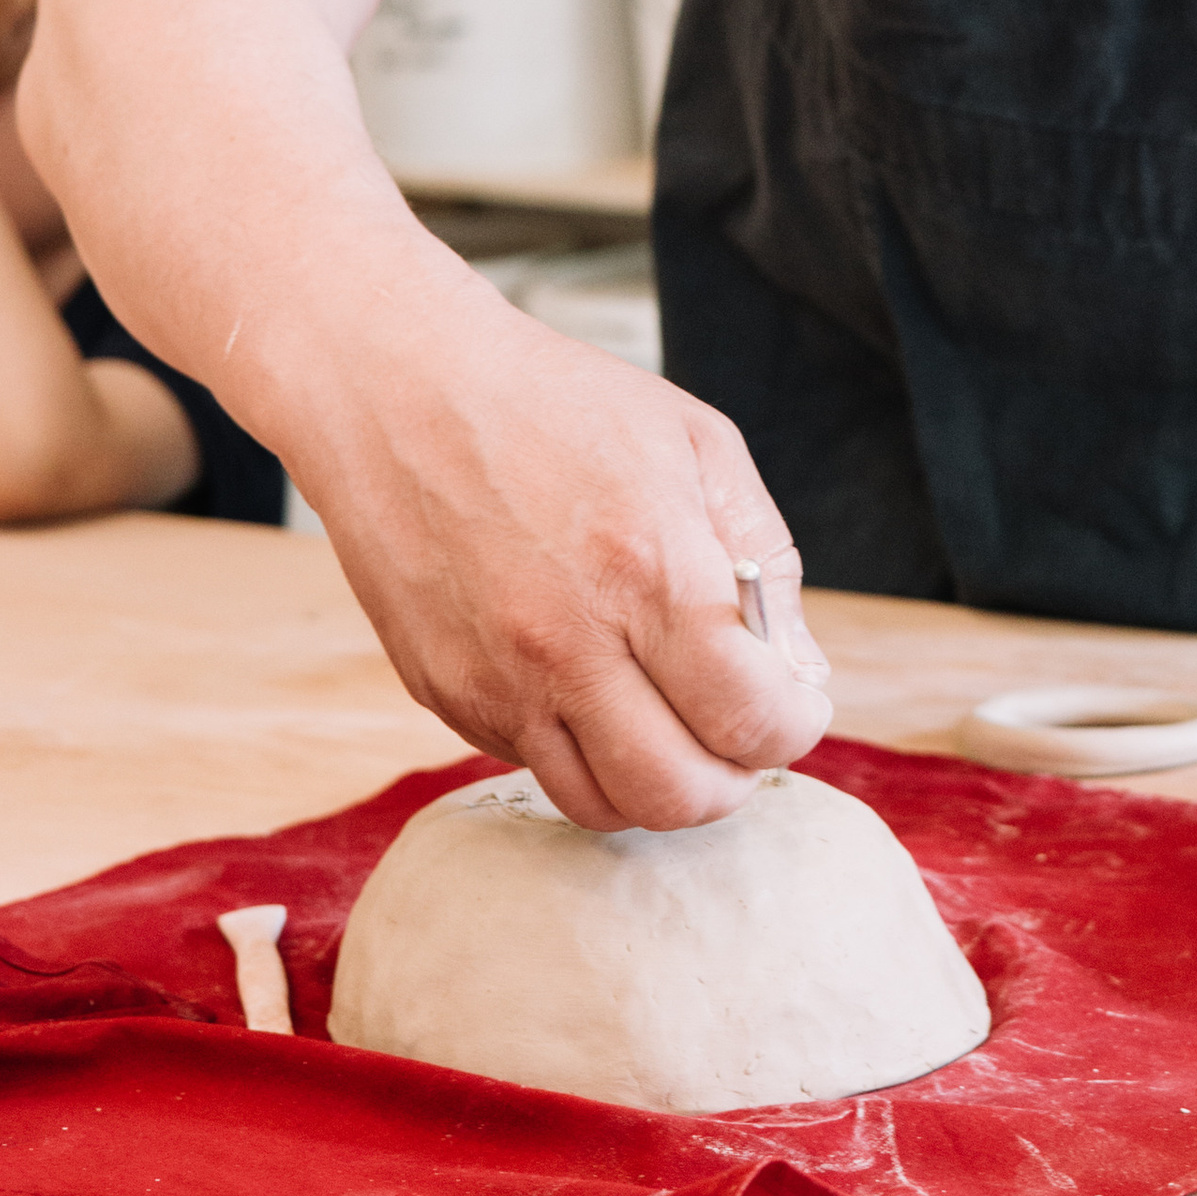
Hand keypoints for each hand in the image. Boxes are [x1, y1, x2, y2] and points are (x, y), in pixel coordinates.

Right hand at [291, 270, 833, 832]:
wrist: (397, 390)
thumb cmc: (555, 403)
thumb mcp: (697, 444)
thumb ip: (764, 559)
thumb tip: (799, 669)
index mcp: (650, 571)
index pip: (749, 719)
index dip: (793, 730)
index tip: (796, 709)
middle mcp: (569, 643)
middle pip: (678, 795)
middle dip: (732, 780)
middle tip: (739, 735)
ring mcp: (496, 680)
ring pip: (599, 805)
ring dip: (654, 785)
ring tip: (672, 726)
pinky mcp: (444, 693)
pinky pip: (532, 763)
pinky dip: (579, 748)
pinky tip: (590, 683)